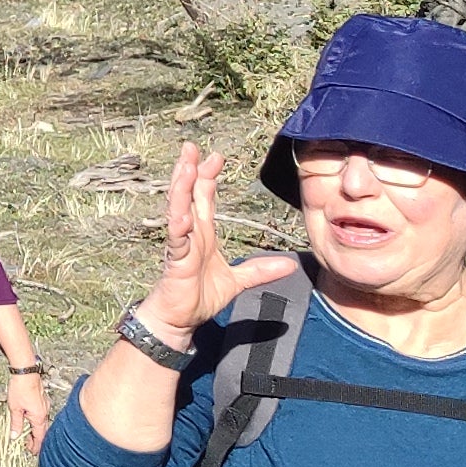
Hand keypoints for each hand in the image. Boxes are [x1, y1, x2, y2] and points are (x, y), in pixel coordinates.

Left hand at [2, 367, 54, 452]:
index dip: (36, 446)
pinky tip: (32, 421)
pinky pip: (42, 415)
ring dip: (37, 431)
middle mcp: (45, 412)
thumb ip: (15, 423)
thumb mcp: (14, 408)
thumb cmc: (20, 388)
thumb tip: (15, 436)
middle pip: (43, 431)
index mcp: (39, 417)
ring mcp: (45, 406)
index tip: (32, 452)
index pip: (39, 437)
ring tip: (29, 436)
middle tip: (30, 447)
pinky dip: (38, 422)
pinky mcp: (42, 400)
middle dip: (37, 440)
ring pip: (43, 423)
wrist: (26, 372)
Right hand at [140, 146, 296, 339]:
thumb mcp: (238, 280)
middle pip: (187, 195)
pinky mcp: (175, 261)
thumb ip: (260, 270)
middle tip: (192, 148)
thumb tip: (290, 265)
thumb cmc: (199, 296)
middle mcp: (190, 233)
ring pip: (177, 210)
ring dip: (179, 188)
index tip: (215, 157)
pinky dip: (177, 226)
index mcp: (202, 234)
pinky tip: (181, 214)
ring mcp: (180, 245)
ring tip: (183, 167)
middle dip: (189, 170)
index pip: (203, 199)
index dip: (207, 177)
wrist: (180, 319)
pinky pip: (176, 240)